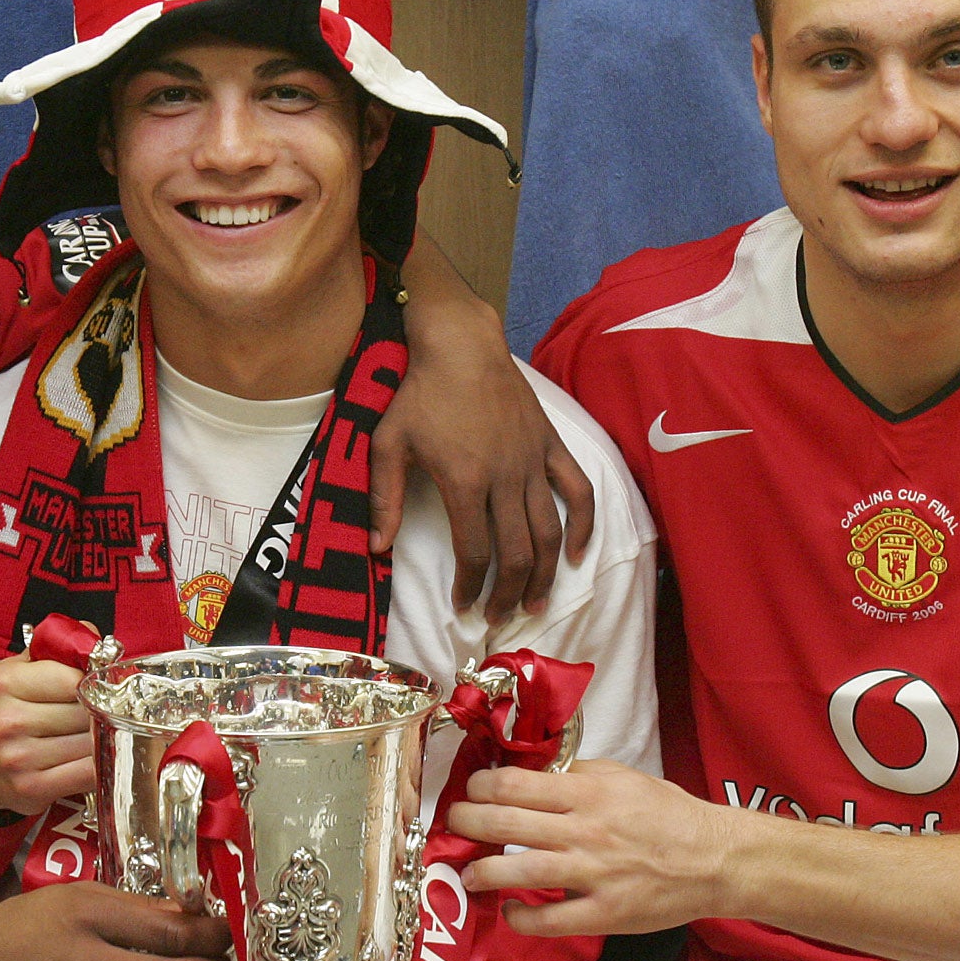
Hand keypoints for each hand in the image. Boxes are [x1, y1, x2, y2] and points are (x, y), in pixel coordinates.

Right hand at [0, 650, 92, 815]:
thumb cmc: (9, 709)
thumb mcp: (22, 669)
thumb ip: (58, 649)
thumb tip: (96, 639)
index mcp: (5, 684)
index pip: (73, 679)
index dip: (93, 682)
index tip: (97, 685)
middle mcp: (8, 722)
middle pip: (85, 712)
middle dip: (100, 711)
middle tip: (100, 710)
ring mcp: (18, 758)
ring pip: (90, 743)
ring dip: (102, 739)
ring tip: (94, 733)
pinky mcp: (31, 788)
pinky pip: (86, 774)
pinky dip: (100, 765)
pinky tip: (94, 757)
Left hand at [378, 243, 594, 619]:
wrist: (461, 344)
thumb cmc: (419, 393)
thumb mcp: (388, 444)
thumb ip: (382, 498)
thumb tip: (376, 549)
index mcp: (464, 481)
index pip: (474, 551)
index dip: (470, 586)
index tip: (463, 608)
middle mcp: (504, 477)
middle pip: (517, 551)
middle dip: (509, 592)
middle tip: (499, 616)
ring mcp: (532, 461)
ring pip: (549, 531)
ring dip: (545, 574)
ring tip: (537, 603)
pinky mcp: (550, 444)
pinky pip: (577, 490)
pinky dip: (584, 525)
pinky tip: (578, 555)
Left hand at [449, 760, 733, 936]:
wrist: (715, 859)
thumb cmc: (668, 815)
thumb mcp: (623, 777)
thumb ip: (577, 774)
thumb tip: (531, 770)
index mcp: (588, 792)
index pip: (514, 784)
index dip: (481, 786)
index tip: (471, 790)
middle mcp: (584, 830)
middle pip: (505, 824)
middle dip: (467, 823)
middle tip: (456, 825)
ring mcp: (593, 875)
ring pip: (519, 873)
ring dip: (482, 872)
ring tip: (467, 873)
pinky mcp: (605, 914)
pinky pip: (549, 921)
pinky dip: (520, 918)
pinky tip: (510, 911)